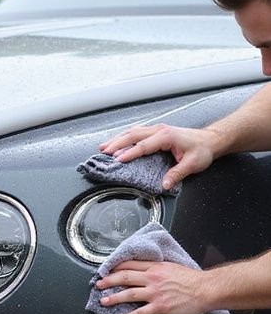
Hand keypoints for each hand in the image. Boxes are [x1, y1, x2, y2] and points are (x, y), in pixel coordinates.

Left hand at [96, 260, 214, 313]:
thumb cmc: (192, 280)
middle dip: (108, 281)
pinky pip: (140, 312)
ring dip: (114, 298)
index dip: (115, 267)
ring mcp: (155, 293)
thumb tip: (146, 270)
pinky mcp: (160, 307)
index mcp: (155, 267)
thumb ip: (157, 269)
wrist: (206, 289)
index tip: (106, 271)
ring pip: (129, 294)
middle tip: (98, 284)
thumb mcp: (172, 267)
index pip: (130, 265)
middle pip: (125, 277)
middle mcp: (152, 278)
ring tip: (103, 301)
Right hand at [99, 123, 222, 190]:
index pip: (143, 145)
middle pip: (133, 135)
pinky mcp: (156, 131)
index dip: (130, 153)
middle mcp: (160, 130)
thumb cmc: (202, 149)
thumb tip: (164, 184)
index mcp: (166, 137)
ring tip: (104, 147)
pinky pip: (137, 132)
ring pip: (133, 131)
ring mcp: (157, 129)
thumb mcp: (192, 164)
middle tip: (104, 152)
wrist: (210, 140)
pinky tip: (118, 142)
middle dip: (116, 143)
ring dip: (118, 139)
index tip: (118, 160)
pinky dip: (125, 137)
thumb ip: (177, 174)